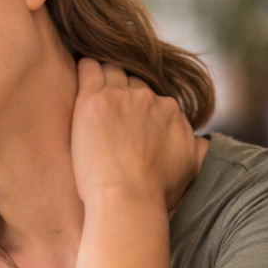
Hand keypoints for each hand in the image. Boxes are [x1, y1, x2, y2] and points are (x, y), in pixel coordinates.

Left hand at [71, 58, 197, 208]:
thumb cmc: (154, 194)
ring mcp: (120, 96)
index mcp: (170, 112)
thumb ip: (186, 143)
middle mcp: (148, 98)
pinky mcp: (94, 100)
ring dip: (105, 77)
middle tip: (110, 108)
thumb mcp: (187, 167)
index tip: (129, 120)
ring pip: (112, 71)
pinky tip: (81, 72)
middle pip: (133, 82)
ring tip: (93, 88)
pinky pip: (89, 69)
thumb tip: (184, 135)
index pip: (154, 99)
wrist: (128, 199)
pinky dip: (85, 68)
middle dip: (123, 91)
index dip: (141, 108)